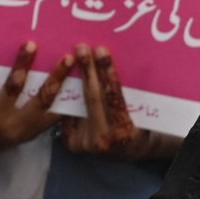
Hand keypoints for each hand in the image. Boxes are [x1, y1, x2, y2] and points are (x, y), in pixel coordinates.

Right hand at [0, 42, 70, 165]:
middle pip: (42, 100)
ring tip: (78, 71)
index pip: (13, 87)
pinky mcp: (32, 137)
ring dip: (66, 91)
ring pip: (53, 111)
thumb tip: (1, 51)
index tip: (31, 45)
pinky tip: (73, 89)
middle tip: (69, 57)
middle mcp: (15, 128)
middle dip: (57, 78)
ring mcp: (26, 135)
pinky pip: (52, 120)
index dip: (22, 64)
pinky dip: (62, 105)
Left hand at [60, 45, 181, 160]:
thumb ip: (126, 93)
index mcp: (124, 132)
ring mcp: (84, 144)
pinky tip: (61, 74)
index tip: (102, 52)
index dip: (107, 73)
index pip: (114, 97)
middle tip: (82, 48)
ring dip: (72, 79)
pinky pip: (67, 114)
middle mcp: (103, 141)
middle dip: (87, 71)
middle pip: (93, 99)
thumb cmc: (137, 124)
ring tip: (70, 57)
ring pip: (77, 105)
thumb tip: (108, 59)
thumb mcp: (138, 111)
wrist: (128, 150)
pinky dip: (65, 94)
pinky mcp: (71, 142)